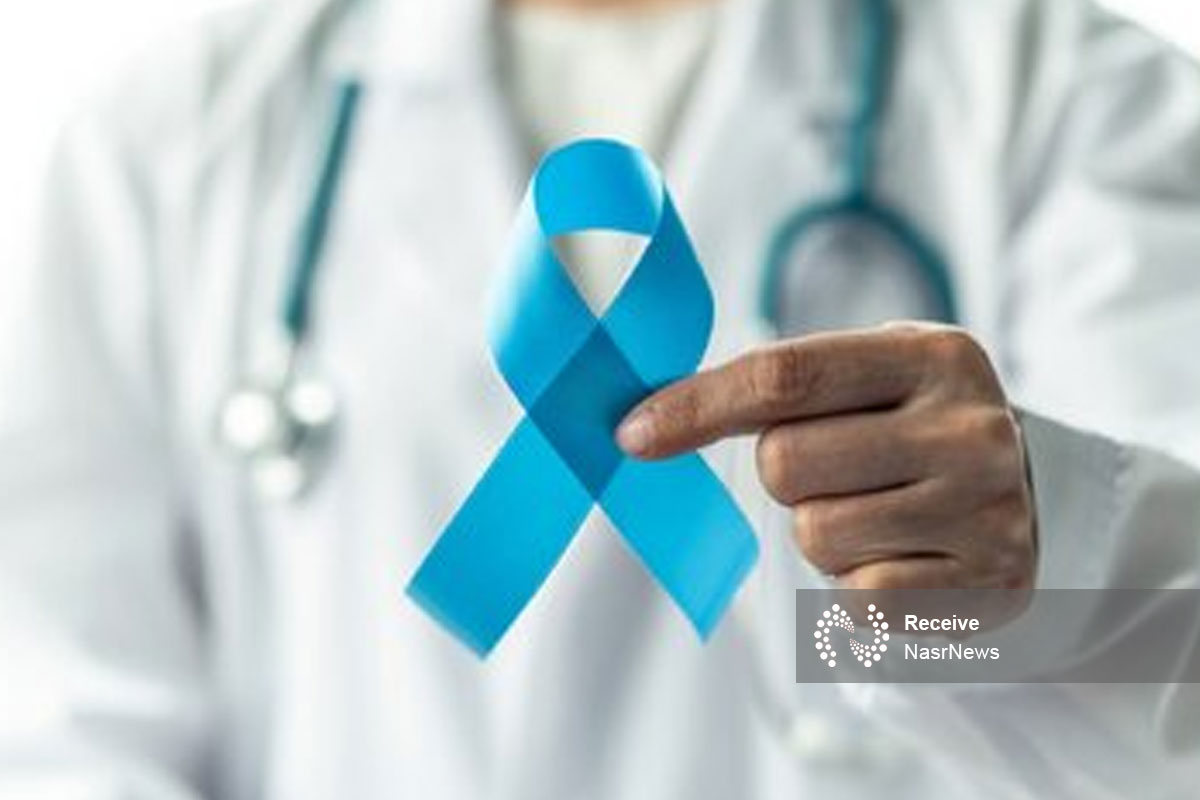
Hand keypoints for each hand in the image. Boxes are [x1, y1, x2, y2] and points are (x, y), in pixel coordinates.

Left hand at [617, 324, 1035, 594]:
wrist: (1030, 498)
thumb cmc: (913, 430)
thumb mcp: (873, 377)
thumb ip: (781, 383)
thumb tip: (646, 417)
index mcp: (935, 354)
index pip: (785, 376)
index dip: (697, 406)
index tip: (633, 432)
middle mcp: (970, 427)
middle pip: (786, 463)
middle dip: (784, 475)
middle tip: (837, 470)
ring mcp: (986, 509)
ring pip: (814, 535)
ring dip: (821, 533)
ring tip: (877, 514)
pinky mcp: (989, 584)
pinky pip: (855, 597)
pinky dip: (853, 585)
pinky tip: (900, 557)